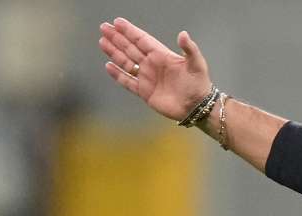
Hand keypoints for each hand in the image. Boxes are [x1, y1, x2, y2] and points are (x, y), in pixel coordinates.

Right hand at [98, 17, 212, 120]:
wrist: (197, 107)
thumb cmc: (199, 84)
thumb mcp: (197, 64)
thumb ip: (189, 48)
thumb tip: (182, 34)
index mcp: (162, 55)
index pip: (142, 40)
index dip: (130, 31)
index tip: (117, 22)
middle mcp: (152, 64)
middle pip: (130, 48)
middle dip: (117, 38)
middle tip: (104, 27)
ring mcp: (147, 78)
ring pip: (126, 62)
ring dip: (114, 52)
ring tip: (102, 41)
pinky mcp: (145, 92)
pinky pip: (128, 81)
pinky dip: (118, 74)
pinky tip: (109, 66)